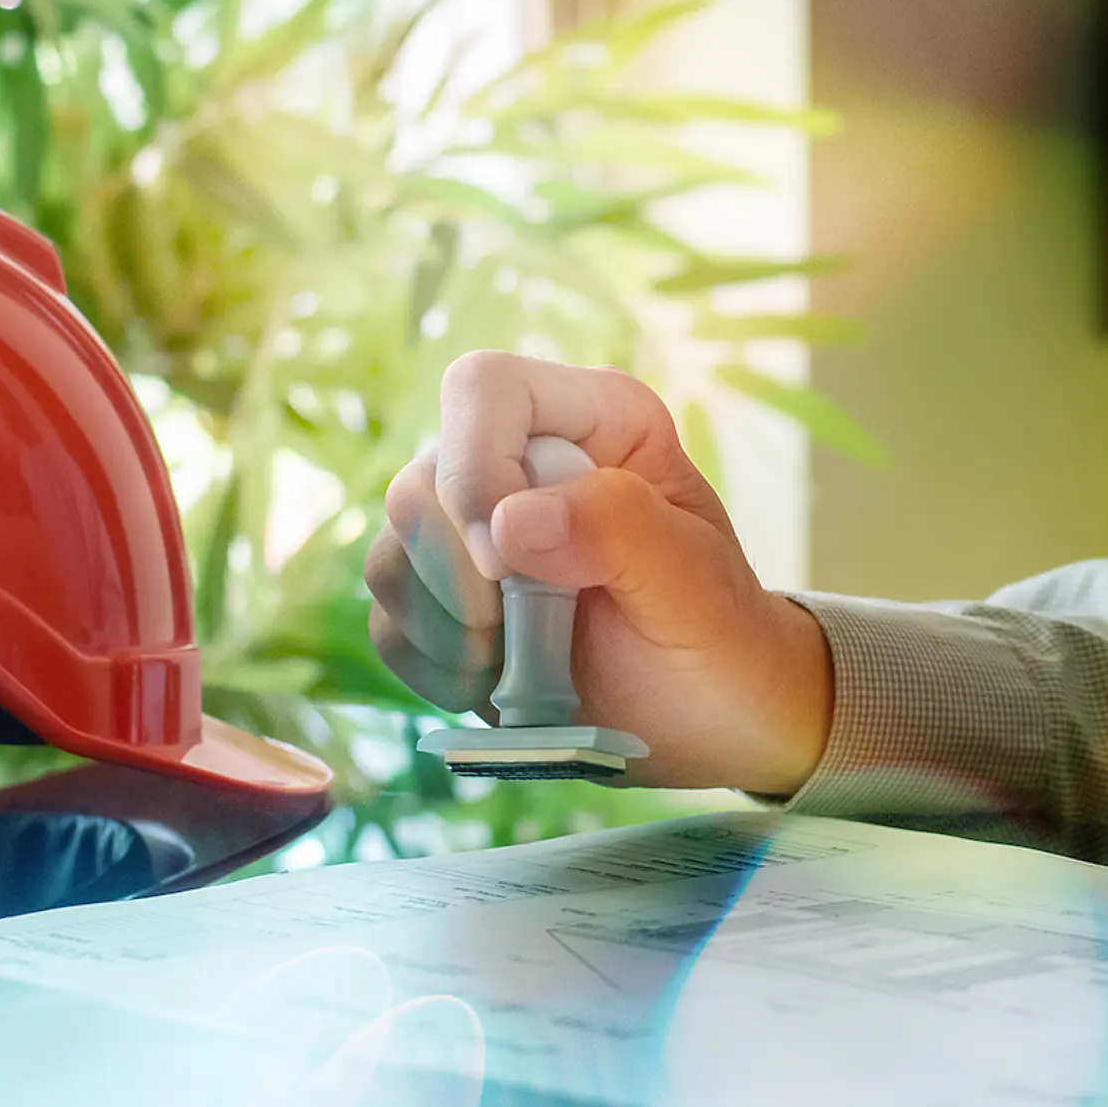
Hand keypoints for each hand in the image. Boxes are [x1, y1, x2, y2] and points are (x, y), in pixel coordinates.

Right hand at [365, 352, 830, 793]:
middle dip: (461, 576)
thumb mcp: (695, 585)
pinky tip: (496, 680)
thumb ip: (620, 531)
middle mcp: (519, 459)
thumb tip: (508, 521)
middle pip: (422, 482)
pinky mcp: (443, 601)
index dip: (476, 471)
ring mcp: (472, 530)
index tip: (507, 564)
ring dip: (447, 628)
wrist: (709, 718)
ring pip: (392, 553)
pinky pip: (388, 621)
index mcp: (593, 421)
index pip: (484, 389)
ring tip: (523, 662)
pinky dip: (433, 664)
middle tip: (526, 632)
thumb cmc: (719, 639)